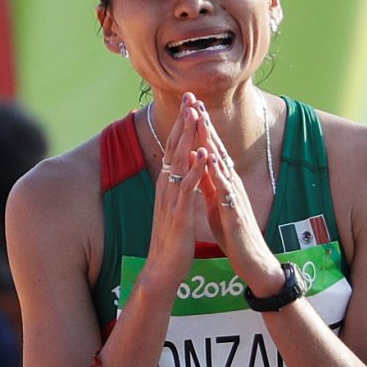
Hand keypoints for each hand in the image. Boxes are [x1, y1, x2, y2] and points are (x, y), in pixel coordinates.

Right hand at [146, 94, 207, 290]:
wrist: (163, 270)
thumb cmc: (172, 240)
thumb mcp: (174, 207)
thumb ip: (177, 187)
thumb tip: (181, 167)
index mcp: (167, 186)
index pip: (174, 149)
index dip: (181, 125)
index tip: (189, 103)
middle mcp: (166, 188)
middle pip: (174, 148)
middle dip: (183, 121)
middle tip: (189, 96)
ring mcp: (171, 200)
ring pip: (179, 162)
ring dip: (188, 137)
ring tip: (195, 115)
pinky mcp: (179, 214)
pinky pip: (187, 187)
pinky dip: (195, 169)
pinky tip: (203, 154)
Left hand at [190, 97, 279, 288]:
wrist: (252, 260)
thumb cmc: (233, 232)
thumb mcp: (216, 202)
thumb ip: (208, 182)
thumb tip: (196, 161)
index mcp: (223, 181)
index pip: (210, 150)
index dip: (200, 128)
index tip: (190, 106)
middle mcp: (231, 183)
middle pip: (216, 149)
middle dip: (205, 125)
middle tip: (194, 101)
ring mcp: (235, 196)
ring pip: (222, 164)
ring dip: (211, 142)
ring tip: (201, 122)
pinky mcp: (235, 212)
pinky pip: (226, 191)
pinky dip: (218, 175)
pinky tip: (211, 163)